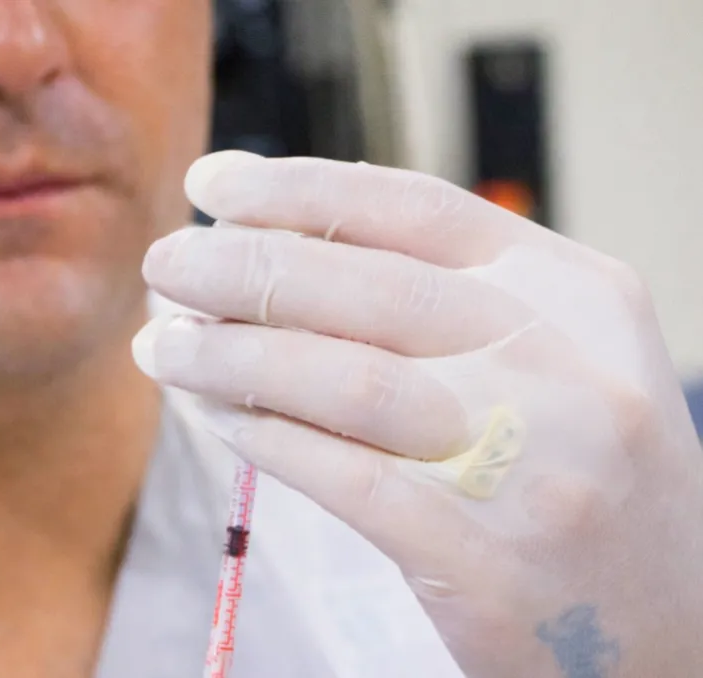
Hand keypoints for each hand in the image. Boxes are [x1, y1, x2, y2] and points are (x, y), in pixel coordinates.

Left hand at [133, 151, 702, 677]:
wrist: (675, 627)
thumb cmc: (587, 476)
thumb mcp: (555, 362)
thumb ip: (446, 303)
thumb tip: (284, 249)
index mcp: (576, 298)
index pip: (414, 209)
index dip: (299, 189)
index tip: (215, 185)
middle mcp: (560, 367)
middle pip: (362, 284)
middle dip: (241, 267)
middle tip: (165, 263)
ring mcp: (525, 465)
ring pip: (340, 376)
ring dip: (228, 353)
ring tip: (162, 341)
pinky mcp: (479, 557)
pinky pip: (340, 473)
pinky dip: (262, 436)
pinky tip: (213, 413)